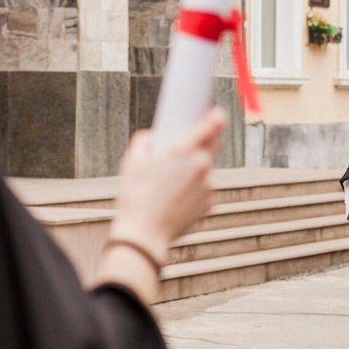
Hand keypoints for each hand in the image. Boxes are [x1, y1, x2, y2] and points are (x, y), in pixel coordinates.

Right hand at [107, 108, 225, 261]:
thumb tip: (155, 136)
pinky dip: (193, 190)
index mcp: (184, 149)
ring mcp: (208, 186)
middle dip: (201, 143)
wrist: (144, 234)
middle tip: (182, 150)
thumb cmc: (135, 196)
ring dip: (193, 171)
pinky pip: (203, 189)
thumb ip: (145, 139)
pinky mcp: (209, 203)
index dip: (216, 115)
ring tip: (168, 184)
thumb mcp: (132, 160)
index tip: (215, 113)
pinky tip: (174, 198)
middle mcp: (201, 165)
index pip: (213, 123)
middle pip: (212, 145)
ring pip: (205, 169)